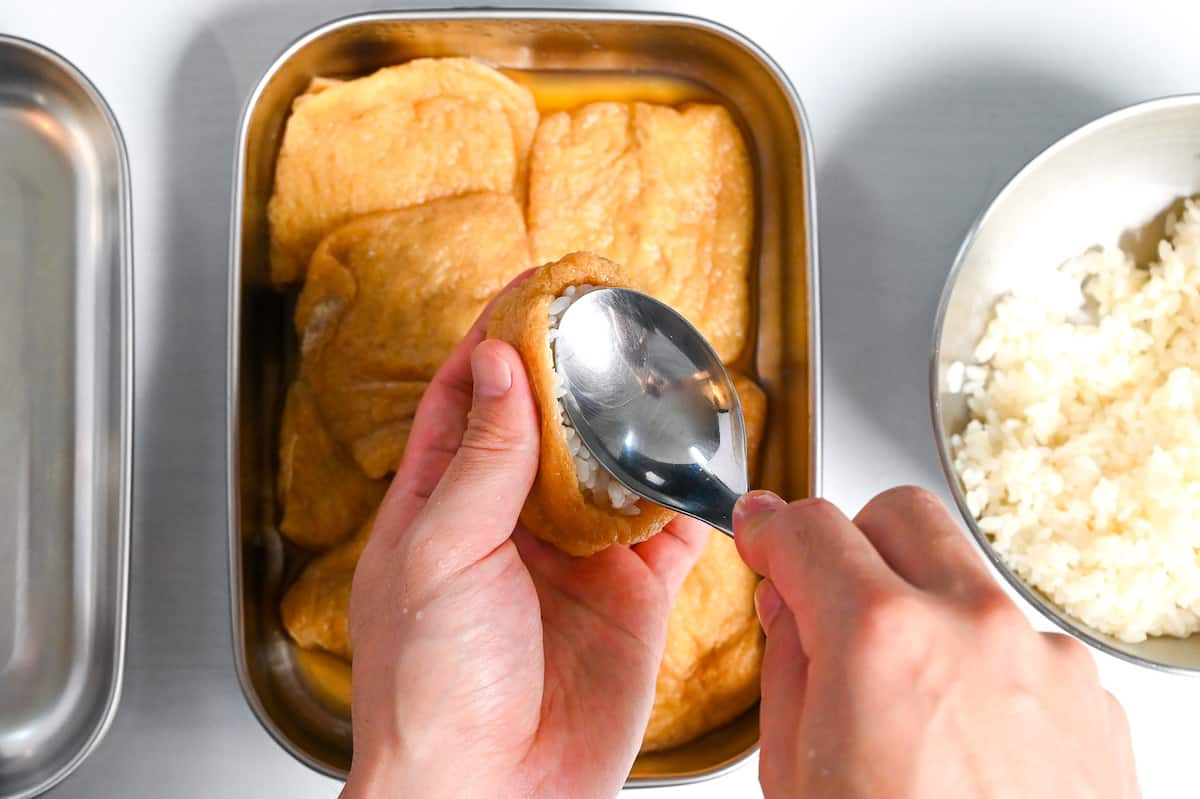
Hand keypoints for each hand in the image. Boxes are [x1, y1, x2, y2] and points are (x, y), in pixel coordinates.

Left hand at [341, 283, 708, 798]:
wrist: (488, 794)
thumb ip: (480, 460)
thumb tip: (493, 364)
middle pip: (551, 424)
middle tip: (613, 321)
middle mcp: (511, 523)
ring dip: (638, 431)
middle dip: (578, 373)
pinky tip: (705, 475)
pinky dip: (689, 504)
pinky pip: (669, 536)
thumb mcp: (442, 554)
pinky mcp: (630, 599)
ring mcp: (574, 559)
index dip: (498, 337)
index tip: (532, 286)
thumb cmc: (428, 690)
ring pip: (615, 472)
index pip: (468, 395)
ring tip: (667, 381)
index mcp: (444, 503)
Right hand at [734, 487, 1139, 798]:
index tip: (763, 537)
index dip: (770, 528)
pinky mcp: (1090, 698)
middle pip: (901, 515)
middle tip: (830, 598)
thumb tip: (792, 609)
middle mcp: (974, 626)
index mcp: (882, 638)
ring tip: (907, 702)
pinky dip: (983, 665)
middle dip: (853, 542)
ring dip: (924, 609)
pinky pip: (1019, 645)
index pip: (809, 528)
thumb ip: (787, 667)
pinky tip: (967, 742)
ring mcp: (1045, 659)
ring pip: (965, 581)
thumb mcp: (794, 777)